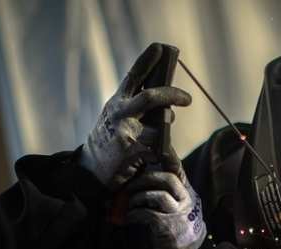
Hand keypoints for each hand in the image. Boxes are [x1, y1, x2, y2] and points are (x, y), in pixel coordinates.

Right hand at [79, 43, 191, 185]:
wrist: (93, 169)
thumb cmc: (110, 141)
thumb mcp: (117, 118)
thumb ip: (138, 109)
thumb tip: (168, 108)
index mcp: (118, 101)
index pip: (134, 76)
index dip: (147, 60)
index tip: (160, 47)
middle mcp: (120, 112)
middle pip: (151, 97)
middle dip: (172, 95)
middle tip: (187, 98)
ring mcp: (126, 131)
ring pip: (159, 126)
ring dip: (167, 134)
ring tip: (164, 142)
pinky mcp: (133, 150)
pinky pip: (159, 148)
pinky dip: (165, 154)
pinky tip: (162, 160)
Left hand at [123, 154, 205, 248]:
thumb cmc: (177, 235)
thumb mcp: (180, 213)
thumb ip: (171, 197)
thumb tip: (148, 181)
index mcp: (189, 196)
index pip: (179, 171)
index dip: (170, 158)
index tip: (159, 149)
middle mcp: (187, 202)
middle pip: (168, 179)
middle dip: (146, 178)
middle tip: (132, 185)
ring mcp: (178, 215)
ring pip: (158, 194)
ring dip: (138, 197)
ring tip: (130, 204)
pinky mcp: (167, 227)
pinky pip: (147, 213)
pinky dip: (134, 214)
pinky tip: (129, 218)